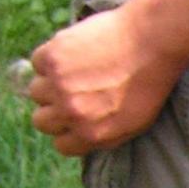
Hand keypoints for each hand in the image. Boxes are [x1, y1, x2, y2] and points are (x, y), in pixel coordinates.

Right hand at [24, 4, 186, 156]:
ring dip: (50, 82)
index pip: (61, 145)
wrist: (152, 42)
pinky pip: (37, 63)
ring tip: (75, 70)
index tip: (74, 116)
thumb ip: (104, 135)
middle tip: (71, 92)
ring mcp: (59, 86)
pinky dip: (50, 57)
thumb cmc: (149, 82)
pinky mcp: (52, 58)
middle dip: (54, 110)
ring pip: (36, 91)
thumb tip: (79, 137)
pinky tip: (73, 52)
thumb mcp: (135, 124)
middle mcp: (72, 114)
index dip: (68, 130)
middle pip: (42, 121)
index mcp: (92, 134)